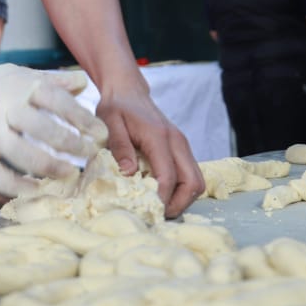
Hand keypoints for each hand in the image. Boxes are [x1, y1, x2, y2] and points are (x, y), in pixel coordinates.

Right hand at [0, 62, 107, 195]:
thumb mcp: (26, 75)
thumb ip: (55, 81)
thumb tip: (84, 84)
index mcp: (19, 85)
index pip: (55, 99)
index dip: (80, 117)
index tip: (100, 133)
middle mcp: (2, 106)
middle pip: (39, 126)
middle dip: (69, 142)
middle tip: (90, 154)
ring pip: (17, 151)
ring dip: (46, 165)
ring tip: (69, 174)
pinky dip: (14, 185)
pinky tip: (36, 189)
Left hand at [95, 85, 204, 218]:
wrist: (128, 91)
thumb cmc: (117, 106)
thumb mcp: (109, 123)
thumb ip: (119, 146)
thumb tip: (128, 173)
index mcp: (160, 136)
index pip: (169, 176)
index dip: (161, 198)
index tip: (146, 211)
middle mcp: (177, 142)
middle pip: (194, 183)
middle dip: (179, 204)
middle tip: (156, 214)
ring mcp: (182, 146)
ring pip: (196, 181)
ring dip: (182, 199)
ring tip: (158, 207)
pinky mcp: (181, 149)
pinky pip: (190, 175)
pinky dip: (180, 189)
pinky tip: (160, 193)